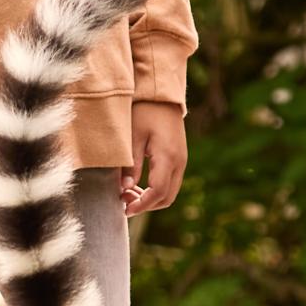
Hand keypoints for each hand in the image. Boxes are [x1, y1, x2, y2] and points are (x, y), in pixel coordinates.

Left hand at [122, 100, 189, 214]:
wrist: (162, 96)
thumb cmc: (145, 112)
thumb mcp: (133, 137)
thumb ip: (130, 165)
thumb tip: (124, 189)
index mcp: (168, 157)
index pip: (157, 192)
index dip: (141, 205)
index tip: (125, 210)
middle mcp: (179, 162)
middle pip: (167, 198)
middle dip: (146, 205)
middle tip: (124, 202)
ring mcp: (181, 161)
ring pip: (169, 192)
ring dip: (150, 199)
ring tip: (128, 193)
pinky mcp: (179, 159)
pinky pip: (170, 183)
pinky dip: (155, 190)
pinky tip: (137, 185)